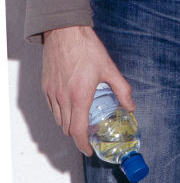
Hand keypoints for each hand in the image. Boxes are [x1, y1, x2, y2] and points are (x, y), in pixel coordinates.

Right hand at [42, 25, 131, 154]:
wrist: (65, 32)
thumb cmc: (87, 49)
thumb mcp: (110, 69)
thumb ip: (122, 90)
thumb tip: (131, 106)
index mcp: (80, 96)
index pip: (78, 131)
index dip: (83, 144)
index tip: (89, 150)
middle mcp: (63, 98)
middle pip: (67, 128)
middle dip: (78, 136)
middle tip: (89, 135)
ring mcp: (52, 93)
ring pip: (58, 119)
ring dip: (69, 125)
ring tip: (82, 122)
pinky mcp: (46, 87)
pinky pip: (52, 108)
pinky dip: (60, 113)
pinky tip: (71, 107)